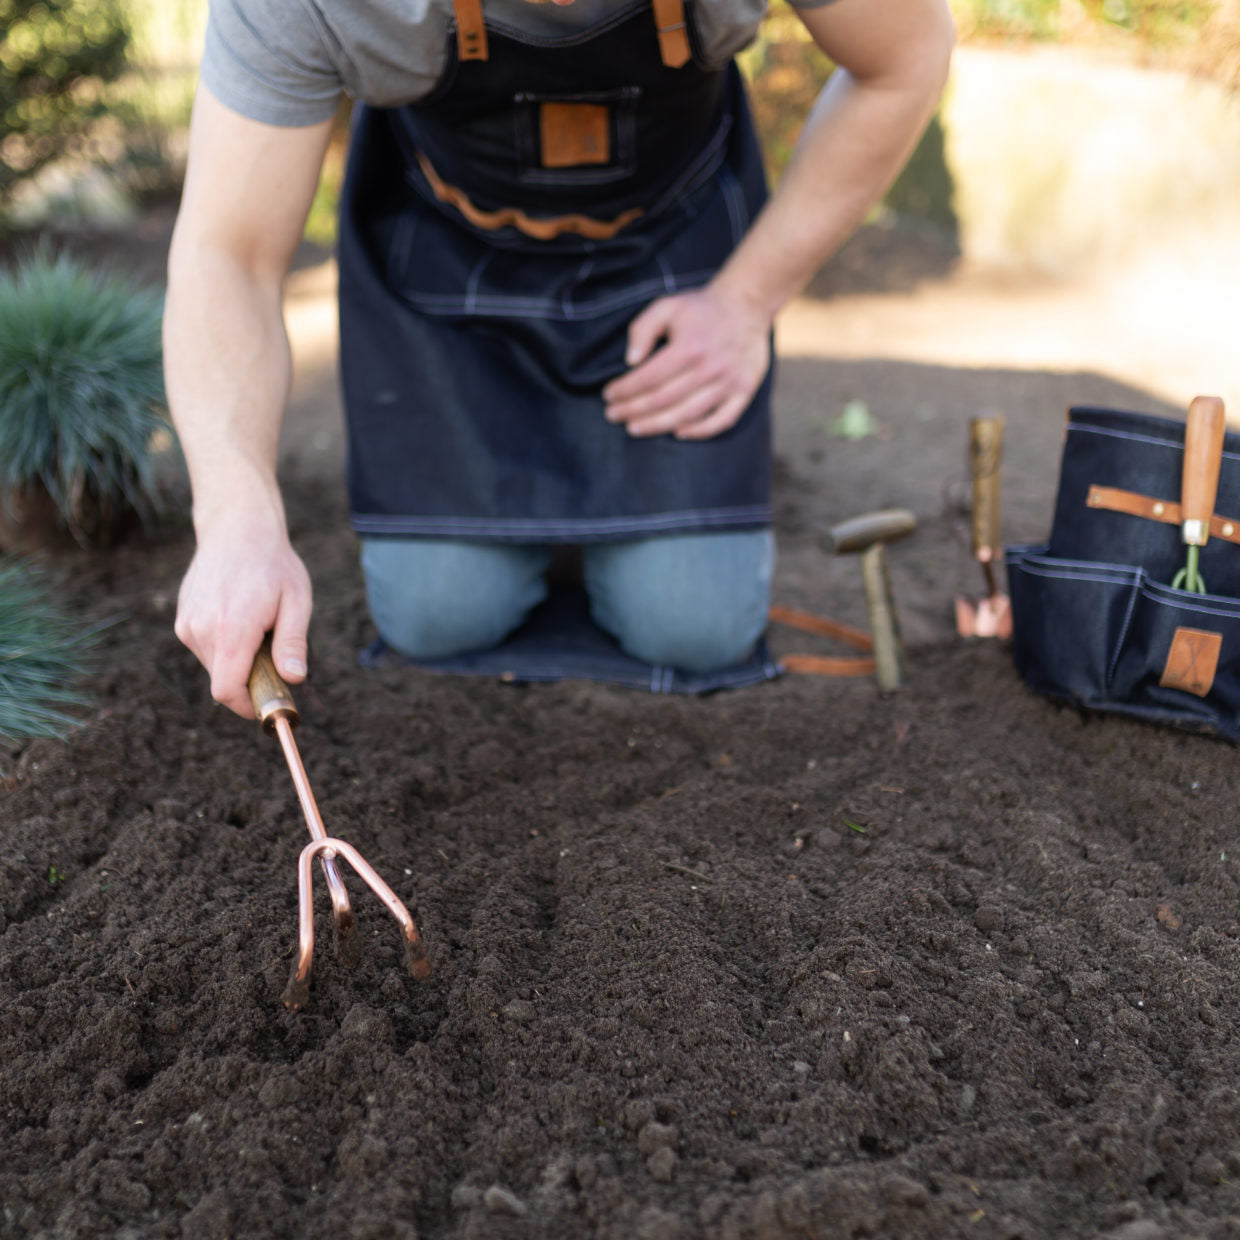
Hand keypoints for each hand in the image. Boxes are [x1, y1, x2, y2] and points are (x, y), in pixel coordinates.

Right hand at [174, 510, 311, 717]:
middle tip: (275, 657)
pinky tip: (239, 616)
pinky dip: (224, 646)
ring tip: (257, 627)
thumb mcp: (296, 602)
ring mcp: (187, 624)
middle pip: (222, 681)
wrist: (237, 529)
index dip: (247, 706)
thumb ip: (292, 643)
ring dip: (237, 661)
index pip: (226, 691)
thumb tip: (294, 679)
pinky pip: (204, 648)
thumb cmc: (274, 565)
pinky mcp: (182, 619)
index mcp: (231, 630)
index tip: (268, 703)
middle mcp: (201, 630)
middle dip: (249, 680)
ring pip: (214, 665)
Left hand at [602, 285, 770, 439]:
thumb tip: (630, 360)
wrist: (747, 305)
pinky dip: (700, 431)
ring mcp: (729, 382)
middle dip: (633, 411)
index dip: (625, 390)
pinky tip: (679, 433)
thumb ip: (643, 329)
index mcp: (689, 347)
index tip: (609, 395)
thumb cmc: (700, 308)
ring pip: (688, 414)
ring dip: (657, 425)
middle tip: (613, 415)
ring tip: (634, 428)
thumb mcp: (667, 306)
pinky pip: (723, 420)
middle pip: (664, 400)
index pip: (648, 378)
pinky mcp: (744, 391)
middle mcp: (709, 368)